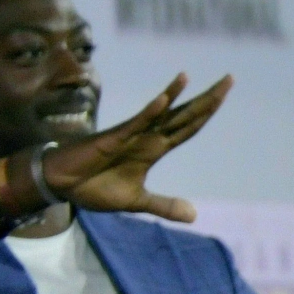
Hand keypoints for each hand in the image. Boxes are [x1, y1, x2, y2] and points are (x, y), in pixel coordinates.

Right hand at [42, 73, 232, 223]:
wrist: (63, 184)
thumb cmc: (95, 187)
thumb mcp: (137, 202)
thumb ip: (164, 205)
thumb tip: (194, 215)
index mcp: (154, 150)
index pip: (187, 128)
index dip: (207, 112)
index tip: (224, 93)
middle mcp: (148, 138)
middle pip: (183, 116)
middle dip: (207, 99)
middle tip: (230, 79)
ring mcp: (132, 135)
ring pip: (161, 114)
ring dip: (177, 96)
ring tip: (192, 77)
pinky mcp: (113, 138)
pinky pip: (135, 123)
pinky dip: (149, 112)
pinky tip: (164, 99)